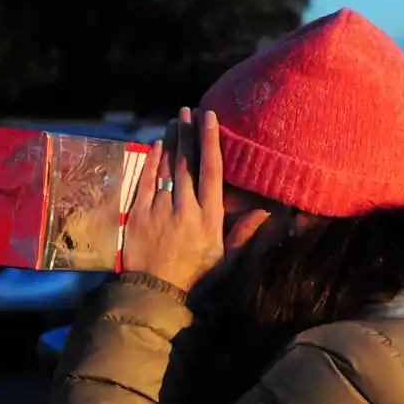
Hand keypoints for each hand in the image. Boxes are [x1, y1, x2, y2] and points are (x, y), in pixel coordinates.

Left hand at [122, 108, 267, 291]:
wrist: (154, 293)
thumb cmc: (195, 278)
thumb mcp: (225, 260)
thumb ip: (243, 234)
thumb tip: (265, 212)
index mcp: (209, 218)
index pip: (211, 171)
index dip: (210, 142)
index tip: (210, 118)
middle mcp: (185, 208)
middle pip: (187, 163)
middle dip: (189, 133)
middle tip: (189, 110)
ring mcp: (159, 209)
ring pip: (167, 167)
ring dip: (172, 140)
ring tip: (175, 120)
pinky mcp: (138, 214)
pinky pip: (145, 180)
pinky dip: (151, 160)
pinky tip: (157, 144)